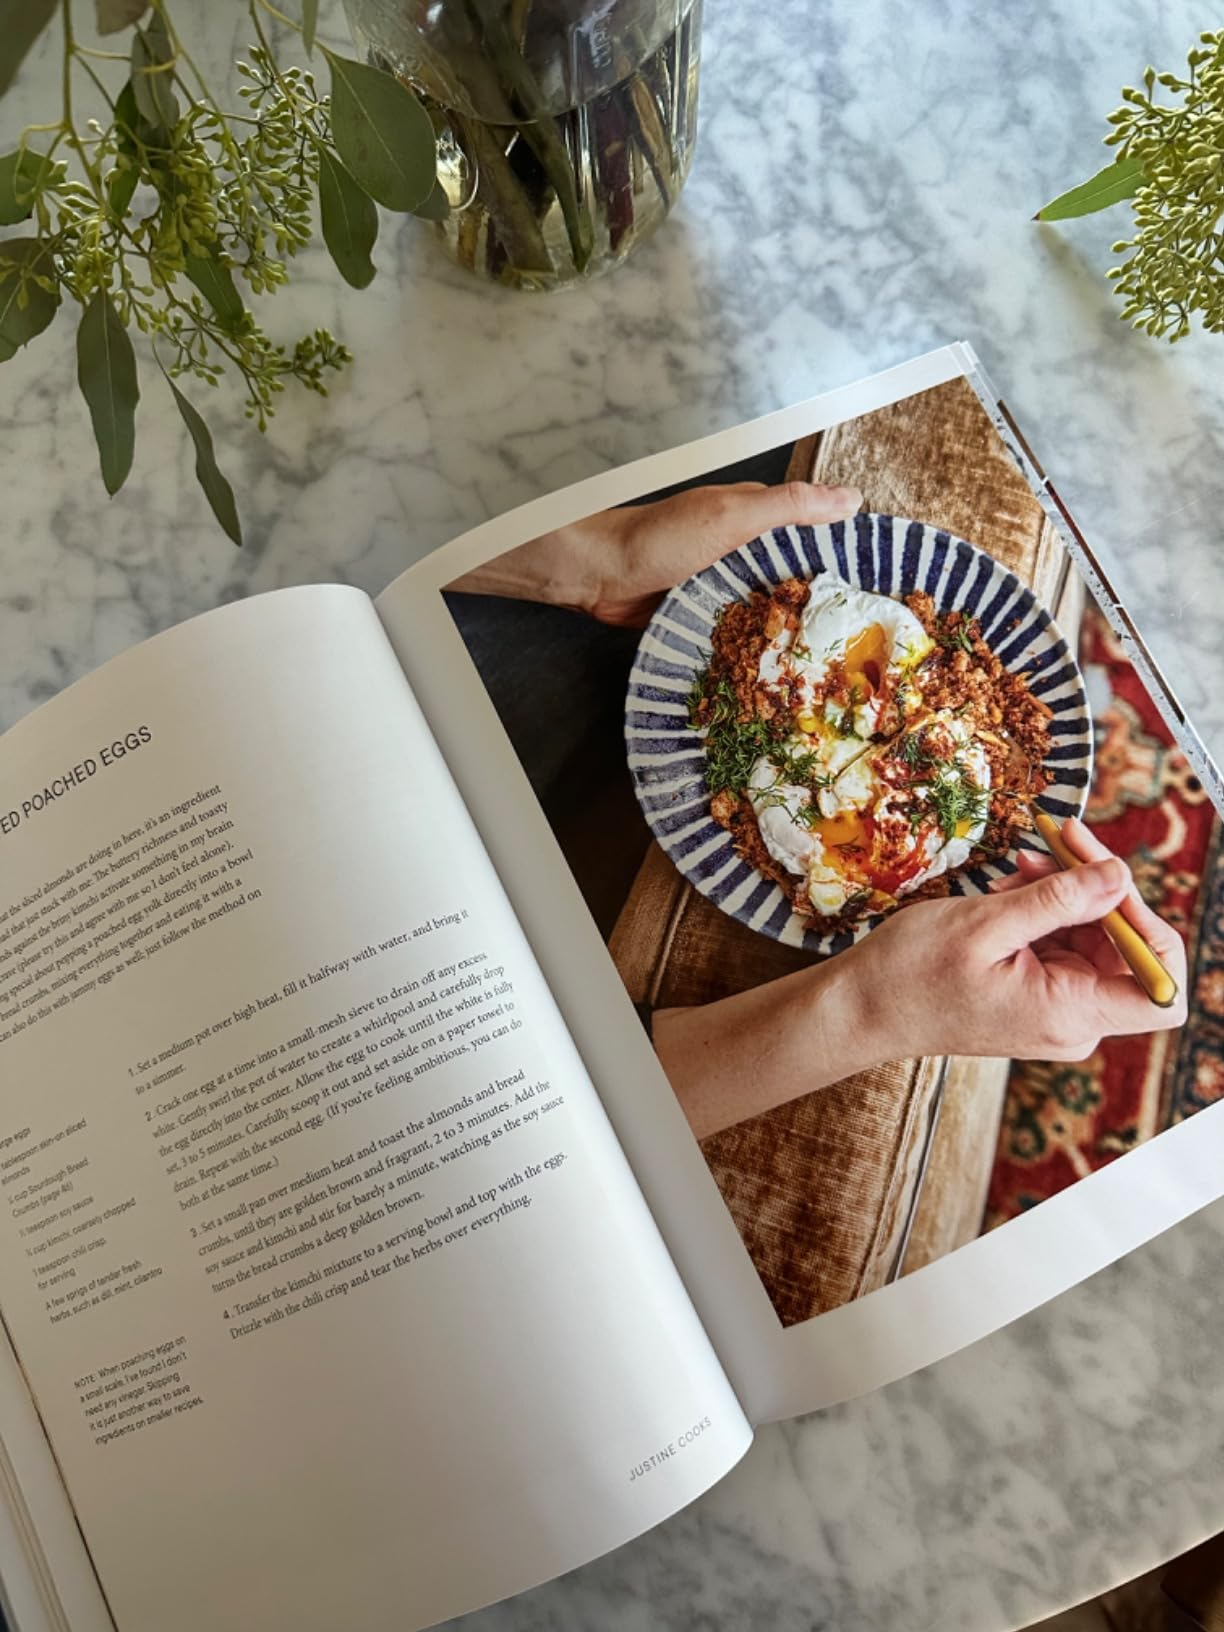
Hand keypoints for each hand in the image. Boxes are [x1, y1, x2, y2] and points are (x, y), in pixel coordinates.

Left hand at [447, 480, 862, 625]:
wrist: (599, 575)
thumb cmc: (662, 537)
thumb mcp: (733, 515)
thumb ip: (789, 507)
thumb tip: (850, 499)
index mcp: (757, 519)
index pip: (816, 533)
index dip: (848, 556)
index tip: (884, 585)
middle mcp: (744, 552)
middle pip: (796, 577)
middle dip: (826, 605)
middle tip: (867, 641)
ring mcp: (723, 586)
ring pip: (770, 609)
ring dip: (792, 632)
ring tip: (835, 666)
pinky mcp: (703, 616)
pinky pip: (740, 633)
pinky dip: (757, 647)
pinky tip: (780, 671)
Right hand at [654, 819, 1185, 1140]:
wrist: (860, 1010)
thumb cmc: (910, 975)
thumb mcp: (985, 925)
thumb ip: (1059, 901)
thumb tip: (1121, 875)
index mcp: (1070, 1014)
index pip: (1162, 989)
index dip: (1151, 929)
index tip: (1110, 880)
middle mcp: (1073, 1022)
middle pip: (1127, 952)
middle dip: (1098, 892)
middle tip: (1060, 839)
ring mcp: (1055, 1011)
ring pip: (1092, 943)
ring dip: (1064, 896)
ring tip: (1021, 865)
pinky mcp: (1035, 998)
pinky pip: (1061, 949)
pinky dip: (1043, 913)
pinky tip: (1010, 888)